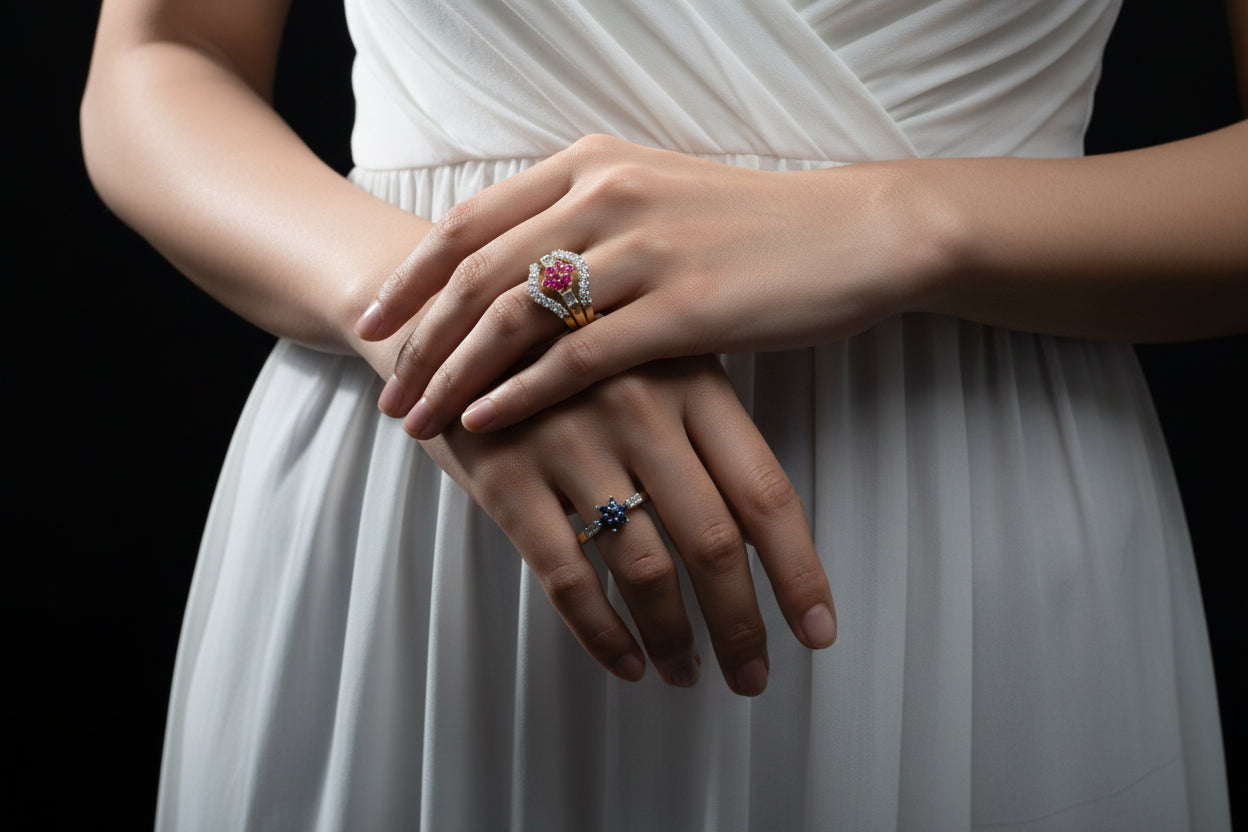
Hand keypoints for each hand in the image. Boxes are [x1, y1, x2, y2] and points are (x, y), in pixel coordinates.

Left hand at [356, 134, 938, 437]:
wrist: (858, 233)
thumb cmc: (755, 227)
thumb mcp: (657, 200)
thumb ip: (584, 223)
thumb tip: (516, 273)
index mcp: (592, 166)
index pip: (471, 224)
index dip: (412, 279)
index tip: (372, 323)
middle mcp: (606, 196)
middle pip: (477, 274)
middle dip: (419, 340)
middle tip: (385, 393)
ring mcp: (645, 249)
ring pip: (515, 318)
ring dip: (455, 375)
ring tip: (418, 421)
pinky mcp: (685, 307)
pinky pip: (579, 358)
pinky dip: (522, 394)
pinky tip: (486, 426)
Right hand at [416, 354, 836, 695]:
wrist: (459, 310)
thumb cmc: (576, 344)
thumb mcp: (656, 354)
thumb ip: (707, 426)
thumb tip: (767, 533)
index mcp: (692, 381)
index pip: (765, 493)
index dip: (798, 572)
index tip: (816, 631)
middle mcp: (639, 411)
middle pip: (712, 543)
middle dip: (740, 625)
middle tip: (752, 675)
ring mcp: (571, 441)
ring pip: (643, 570)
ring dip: (673, 639)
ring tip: (687, 672)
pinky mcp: (507, 475)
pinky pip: (566, 579)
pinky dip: (602, 634)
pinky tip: (626, 662)